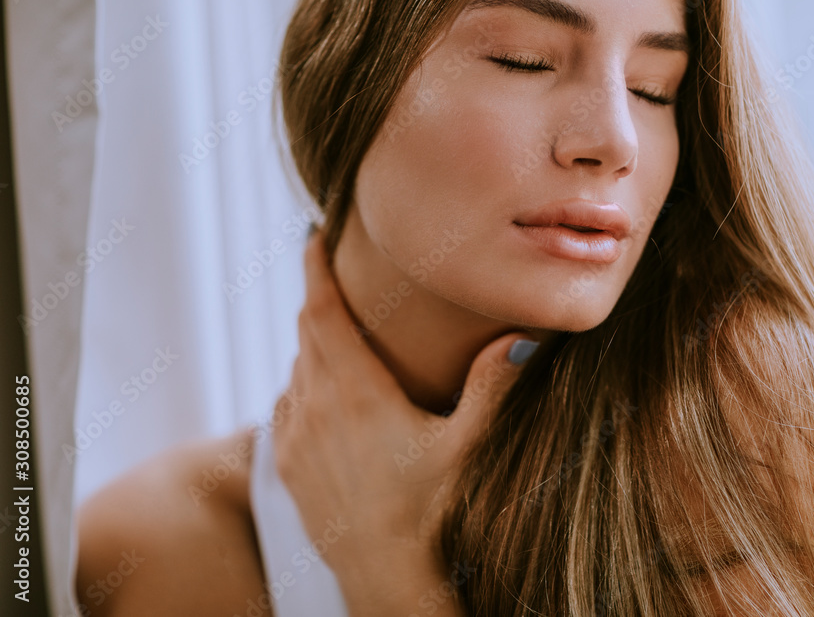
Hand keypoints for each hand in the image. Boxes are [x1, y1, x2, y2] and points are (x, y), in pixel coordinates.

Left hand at [271, 226, 538, 610]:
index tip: (314, 236)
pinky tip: (325, 393)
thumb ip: (494, 392)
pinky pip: (286, 405)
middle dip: (319, 298)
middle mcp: (313, 410)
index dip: (315, 268)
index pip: (321, 313)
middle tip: (336, 274)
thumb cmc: (431, 521)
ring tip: (340, 333)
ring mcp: (295, 442)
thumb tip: (522, 340)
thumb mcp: (468, 452)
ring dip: (314, 344)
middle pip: (307, 334)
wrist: (386, 587)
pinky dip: (303, 384)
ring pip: (296, 369)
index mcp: (353, 395)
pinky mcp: (288, 469)